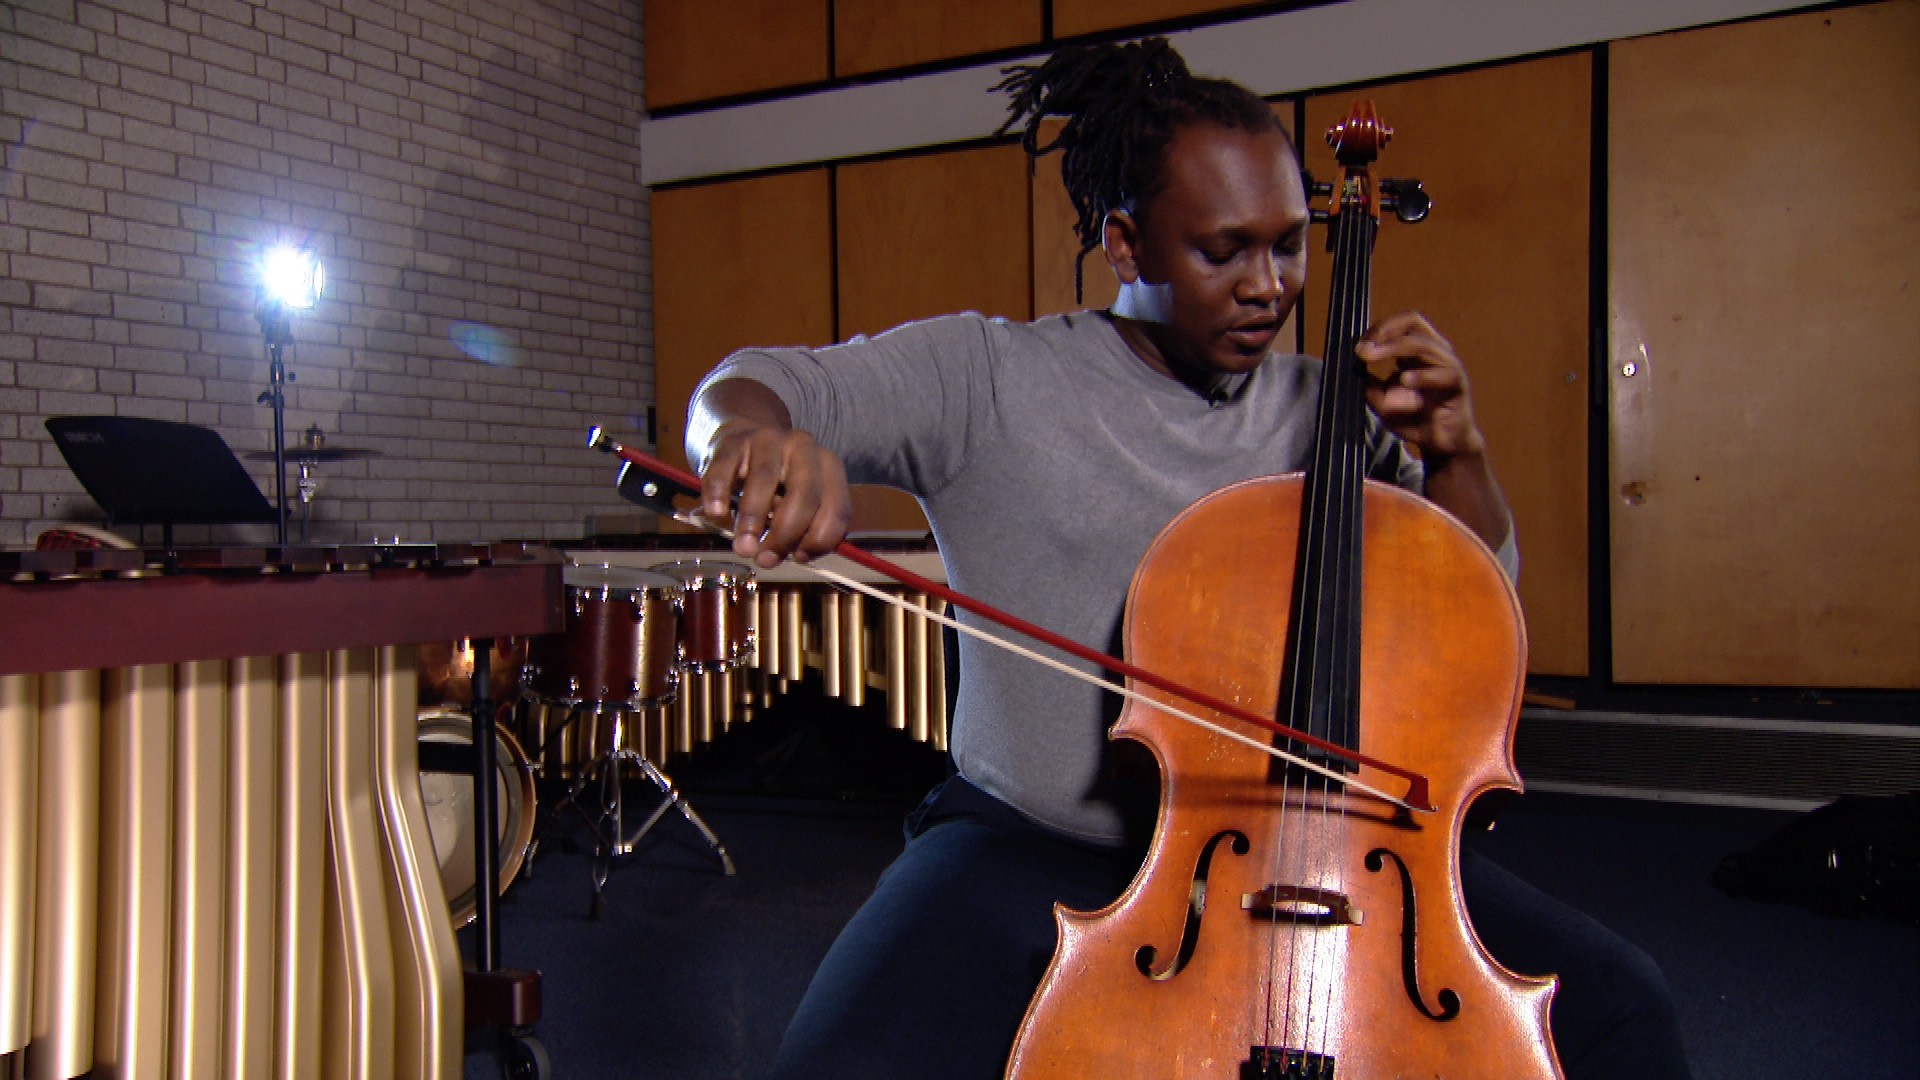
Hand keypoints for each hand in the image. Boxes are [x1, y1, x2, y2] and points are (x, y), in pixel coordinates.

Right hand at [698, 420, 851, 568]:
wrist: (745, 439)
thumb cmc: (777, 482)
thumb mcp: (800, 500)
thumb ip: (802, 527)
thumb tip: (792, 555)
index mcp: (829, 466)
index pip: (836, 508)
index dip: (819, 540)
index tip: (798, 558)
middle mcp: (804, 448)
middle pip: (803, 496)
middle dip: (785, 535)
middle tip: (765, 559)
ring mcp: (768, 440)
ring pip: (764, 480)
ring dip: (753, 521)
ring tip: (743, 548)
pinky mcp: (733, 442)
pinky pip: (725, 470)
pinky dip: (719, 495)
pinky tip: (717, 514)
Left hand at [1357, 312, 1486, 463]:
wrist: (1440, 444)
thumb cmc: (1414, 418)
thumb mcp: (1382, 401)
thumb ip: (1370, 385)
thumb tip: (1352, 370)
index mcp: (1420, 349)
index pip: (1403, 322)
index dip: (1381, 327)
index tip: (1360, 345)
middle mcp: (1437, 352)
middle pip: (1413, 323)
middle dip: (1383, 333)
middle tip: (1362, 350)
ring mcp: (1449, 366)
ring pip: (1425, 344)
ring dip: (1394, 348)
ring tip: (1373, 357)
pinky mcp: (1458, 387)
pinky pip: (1445, 375)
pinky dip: (1422, 376)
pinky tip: (1405, 380)